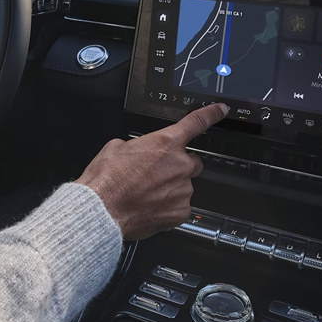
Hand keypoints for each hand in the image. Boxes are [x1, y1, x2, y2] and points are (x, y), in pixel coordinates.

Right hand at [76, 103, 228, 239]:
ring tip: (147, 193)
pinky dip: (169, 206)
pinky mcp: (181, 211)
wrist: (101, 211)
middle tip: (156, 174)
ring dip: (172, 187)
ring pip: (185, 185)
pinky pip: (181, 205)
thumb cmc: (106, 181)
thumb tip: (136, 150)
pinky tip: (151, 206)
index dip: (212, 114)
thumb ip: (136, 145)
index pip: (197, 122)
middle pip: (192, 161)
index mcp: (165, 142)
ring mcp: (183, 189)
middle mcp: (179, 164)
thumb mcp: (115, 148)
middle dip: (178, 166)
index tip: (220, 110)